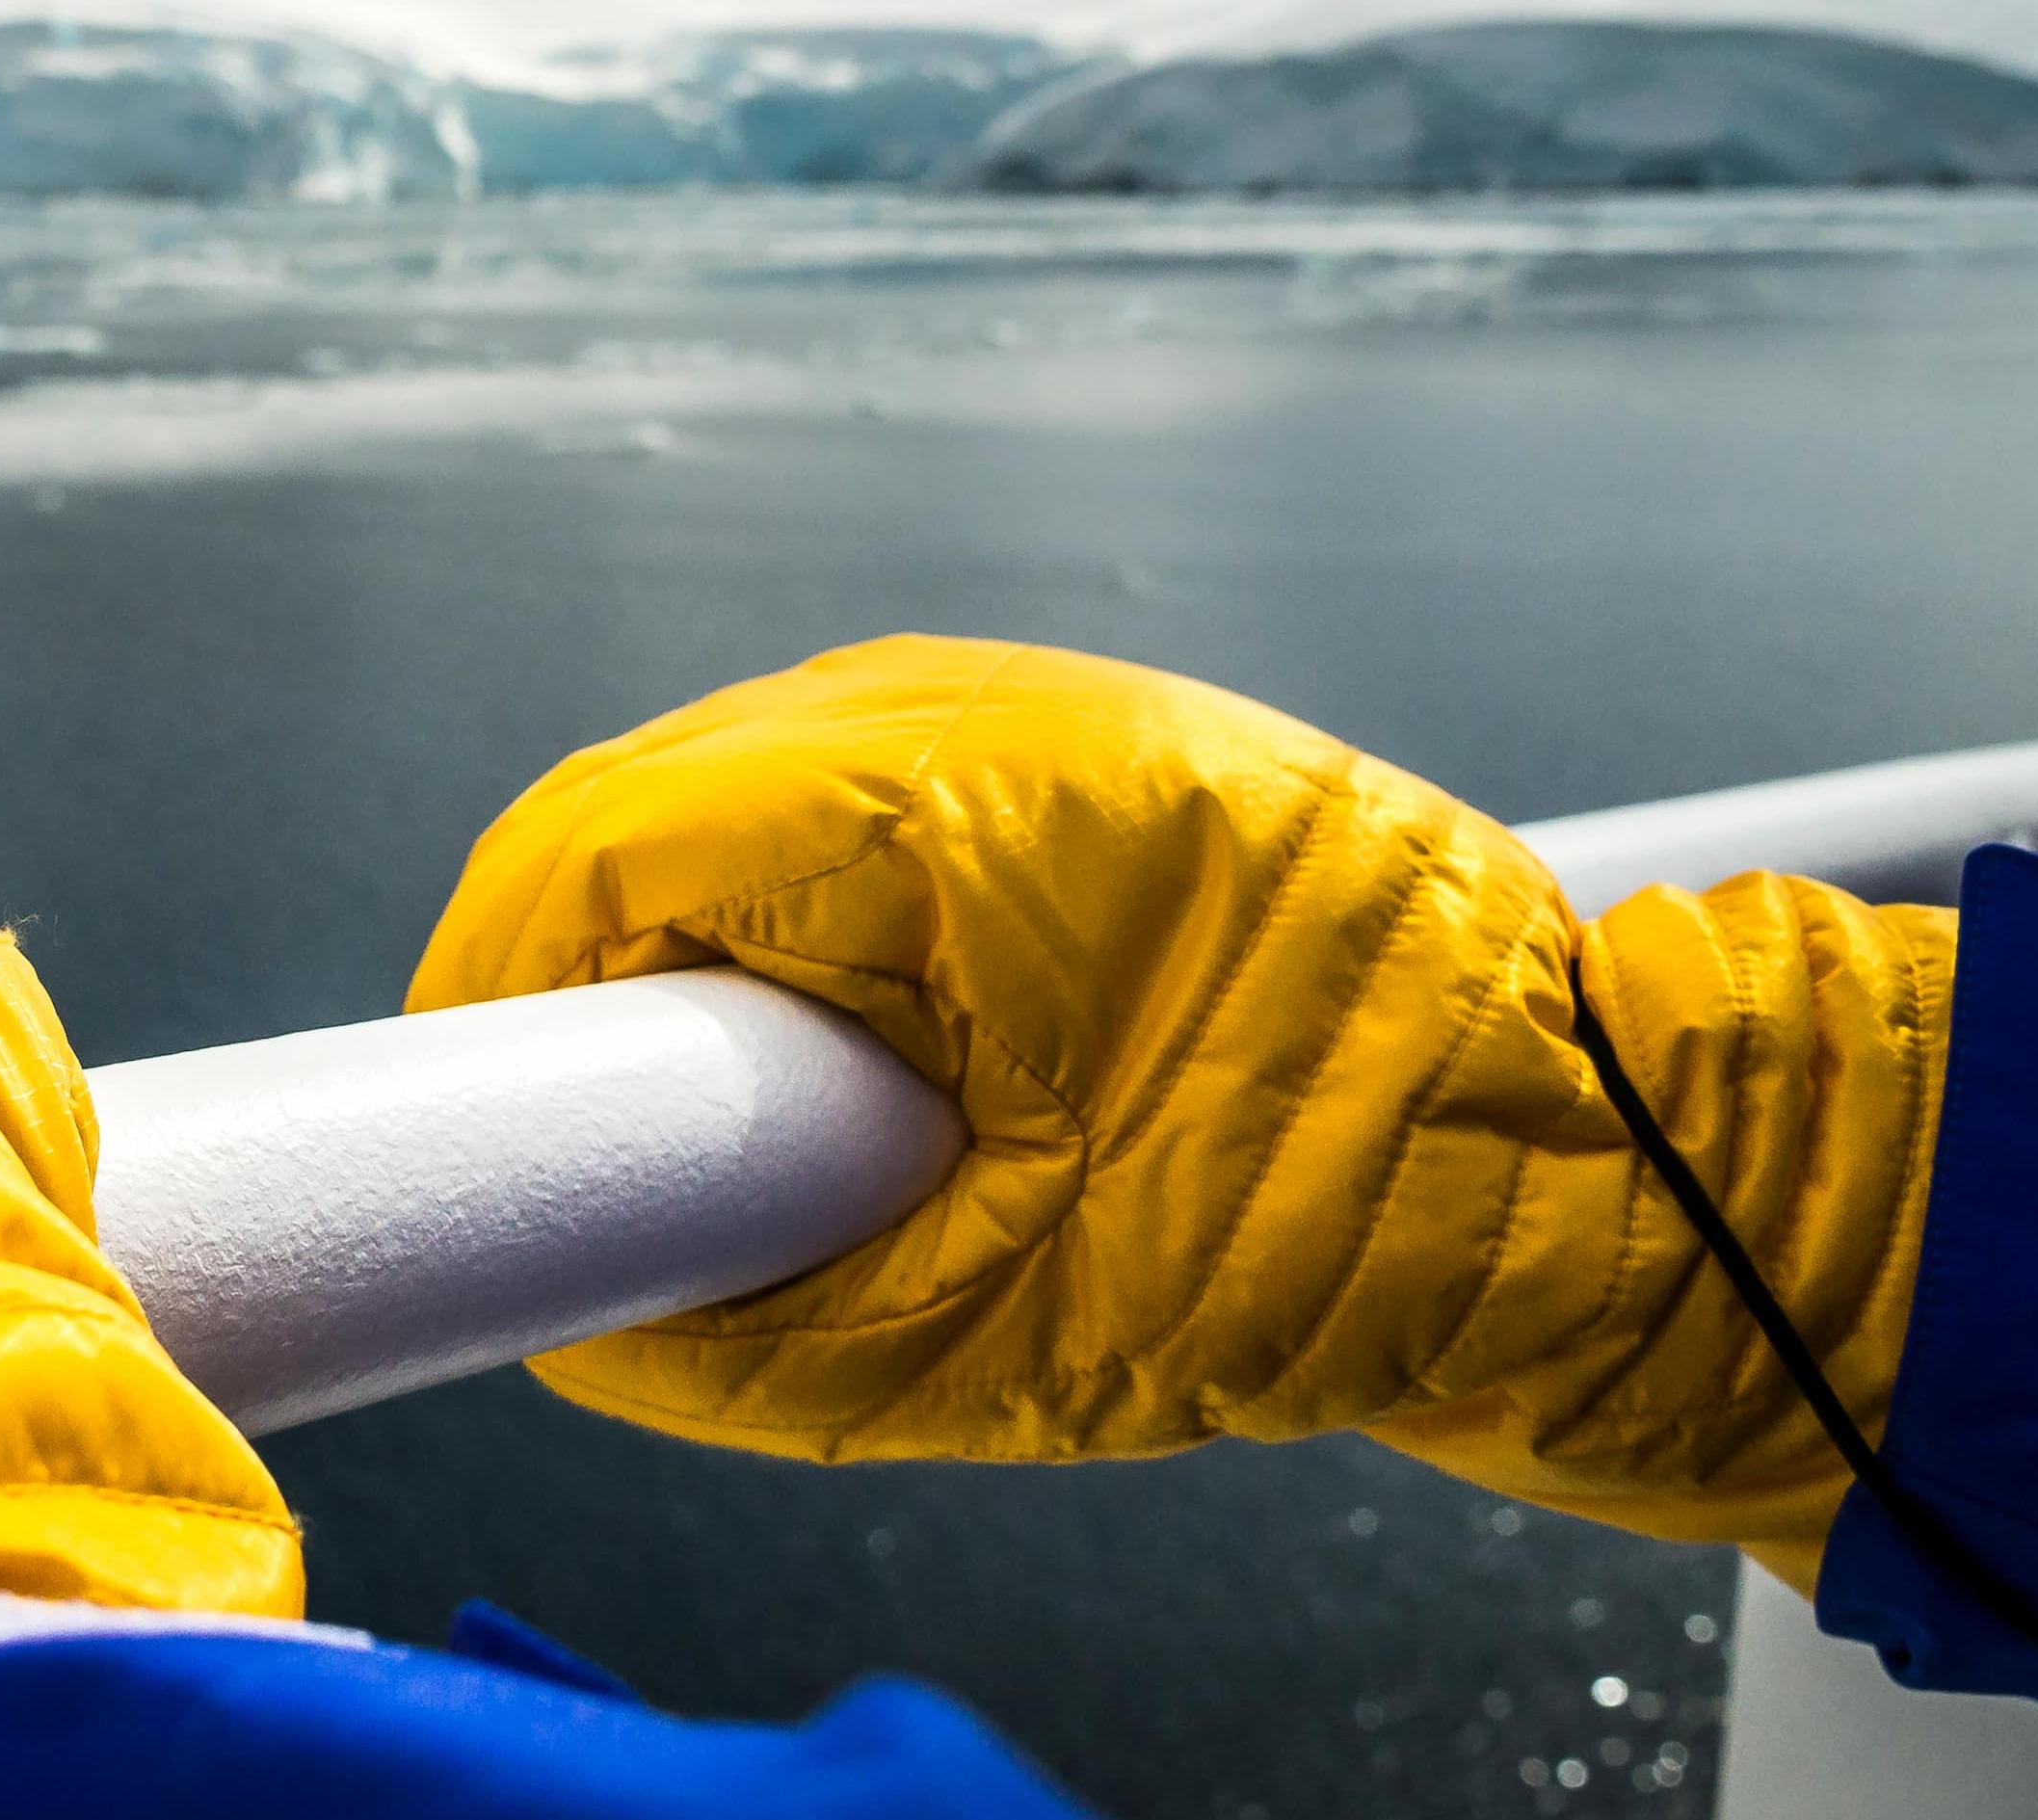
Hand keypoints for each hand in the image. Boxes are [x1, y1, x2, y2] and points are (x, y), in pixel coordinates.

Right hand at [408, 636, 1945, 1581]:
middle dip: (570, 977)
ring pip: (722, 790)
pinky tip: (819, 1037)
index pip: (598, 848)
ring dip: (672, 942)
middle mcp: (964, 708)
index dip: (488, 991)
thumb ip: (756, 1331)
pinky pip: (827, 799)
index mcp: (948, 807)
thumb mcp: (1023, 1324)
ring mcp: (1013, 706)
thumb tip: (581, 1319)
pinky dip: (776, 910)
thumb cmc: (1361, 1208)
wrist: (1599, 1145)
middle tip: (566, 1158)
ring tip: (707, 1117)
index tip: (438, 1118)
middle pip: (638, 803)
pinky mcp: (1049, 745)